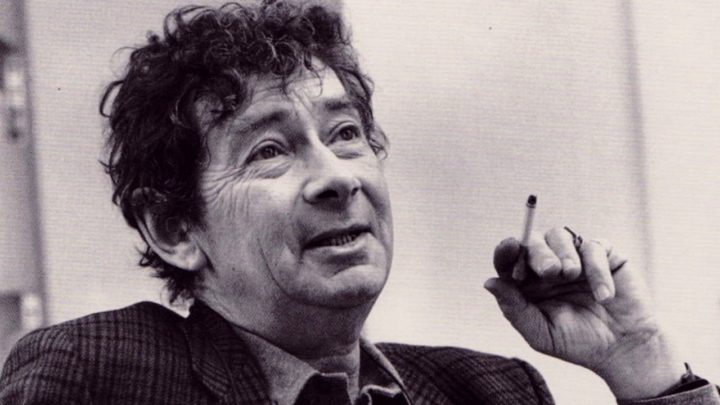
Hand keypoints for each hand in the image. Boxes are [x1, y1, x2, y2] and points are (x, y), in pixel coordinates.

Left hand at [485, 227, 684, 399]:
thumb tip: (489, 282)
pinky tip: (603, 295)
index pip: (509, 258)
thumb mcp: (540, 332)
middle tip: (550, 271)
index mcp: (528, 282)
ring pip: (560, 235)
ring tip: (571, 274)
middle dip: (538, 252)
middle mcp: (548, 266)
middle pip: (533, 241)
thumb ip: (514, 308)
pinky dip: (597, 268)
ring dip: (563, 252)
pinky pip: (594, 246)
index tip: (510, 246)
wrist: (624, 350)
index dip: (506, 250)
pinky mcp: (604, 255)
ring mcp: (576, 257)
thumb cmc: (578, 343)